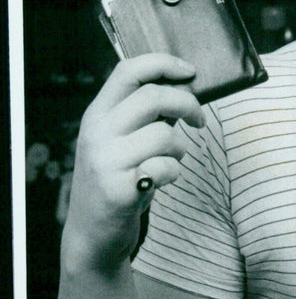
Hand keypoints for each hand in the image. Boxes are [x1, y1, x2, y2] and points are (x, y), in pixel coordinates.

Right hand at [62, 54, 205, 270]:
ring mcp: (106, 161)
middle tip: (199, 121)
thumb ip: (143, 115)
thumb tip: (183, 88)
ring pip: (165, 134)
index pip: (128, 70)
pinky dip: (173, 173)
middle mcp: (97, 133)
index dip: (164, 64)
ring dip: (180, 148)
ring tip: (170, 161)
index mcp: (97, 114)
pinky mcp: (120, 189)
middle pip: (154, 97)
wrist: (93, 234)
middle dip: (188, 104)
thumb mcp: (119, 141)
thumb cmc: (117, 180)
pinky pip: (166, 168)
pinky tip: (160, 181)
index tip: (191, 72)